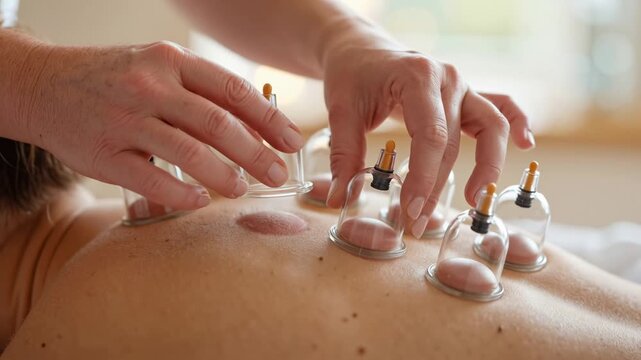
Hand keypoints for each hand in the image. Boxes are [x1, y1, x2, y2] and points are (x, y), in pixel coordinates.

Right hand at [16, 41, 303, 209]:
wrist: (43, 85)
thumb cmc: (114, 79)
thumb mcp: (159, 68)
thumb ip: (202, 94)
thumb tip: (255, 130)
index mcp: (171, 61)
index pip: (232, 90)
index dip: (269, 119)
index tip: (292, 141)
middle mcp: (150, 85)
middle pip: (218, 123)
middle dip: (256, 152)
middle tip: (277, 174)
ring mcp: (125, 119)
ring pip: (188, 150)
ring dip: (223, 174)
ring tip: (242, 189)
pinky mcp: (103, 153)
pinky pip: (150, 177)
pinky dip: (180, 192)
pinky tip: (199, 200)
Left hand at [323, 46, 533, 237]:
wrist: (362, 51)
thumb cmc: (352, 77)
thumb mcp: (340, 112)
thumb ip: (344, 154)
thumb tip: (339, 198)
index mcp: (417, 77)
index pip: (431, 136)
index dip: (424, 178)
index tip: (411, 212)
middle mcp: (447, 79)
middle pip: (453, 142)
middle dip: (437, 186)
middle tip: (418, 222)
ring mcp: (462, 85)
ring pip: (490, 126)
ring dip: (487, 165)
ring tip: (473, 199)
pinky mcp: (467, 93)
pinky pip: (501, 106)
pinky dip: (516, 123)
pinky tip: (525, 143)